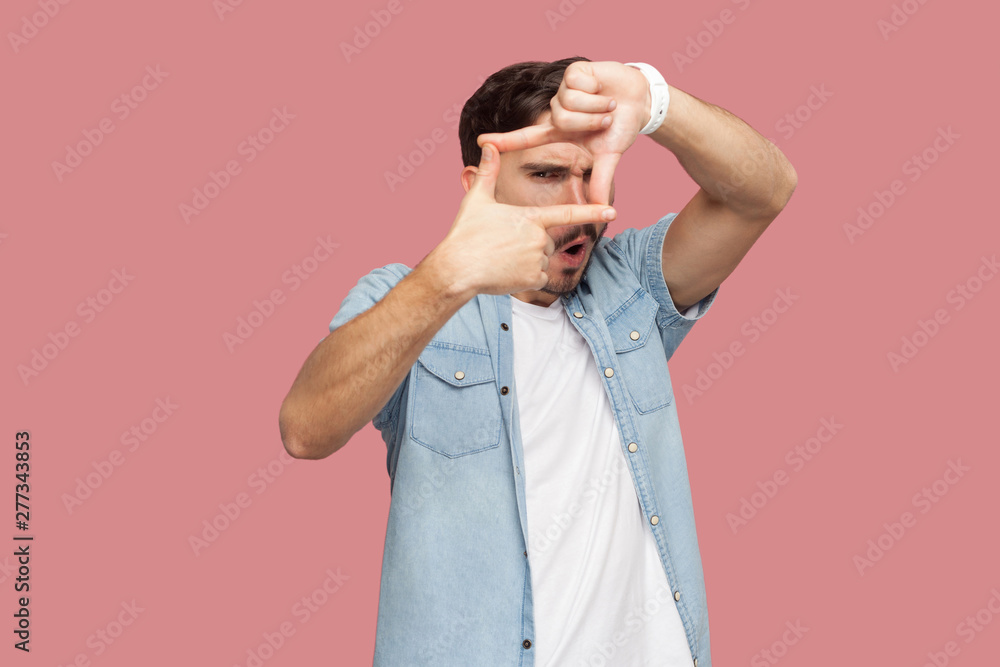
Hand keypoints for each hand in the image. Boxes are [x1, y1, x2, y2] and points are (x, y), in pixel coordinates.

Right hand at [429, 142, 615, 296]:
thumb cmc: (465, 234)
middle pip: (547, 241)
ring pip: (542, 260)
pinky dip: (525, 277)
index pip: (568, 212)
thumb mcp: (477, 200)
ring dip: (527, 262)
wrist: (457, 269)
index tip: (613, 211)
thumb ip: (488, 173)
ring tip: (502, 259)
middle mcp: (539, 238)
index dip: (592, 211)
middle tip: (503, 246)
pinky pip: (539, 277)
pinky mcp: (534, 279)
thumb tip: (489, 146)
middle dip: (530, 244)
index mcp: (530, 217)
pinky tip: (506, 273)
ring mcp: (538, 260)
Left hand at [476, 60, 650, 205]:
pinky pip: (578, 86)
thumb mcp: (609, 157)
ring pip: (569, 103)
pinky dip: (597, 93)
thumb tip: (601, 210)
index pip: (526, 137)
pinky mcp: (574, 72)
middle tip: (607, 119)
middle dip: (589, 122)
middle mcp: (557, 111)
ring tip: (609, 105)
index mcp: (560, 131)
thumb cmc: (620, 128)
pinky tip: (604, 90)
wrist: (639, 102)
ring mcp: (564, 91)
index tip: (481, 143)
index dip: (505, 141)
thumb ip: (600, 182)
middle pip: (560, 119)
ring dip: (595, 107)